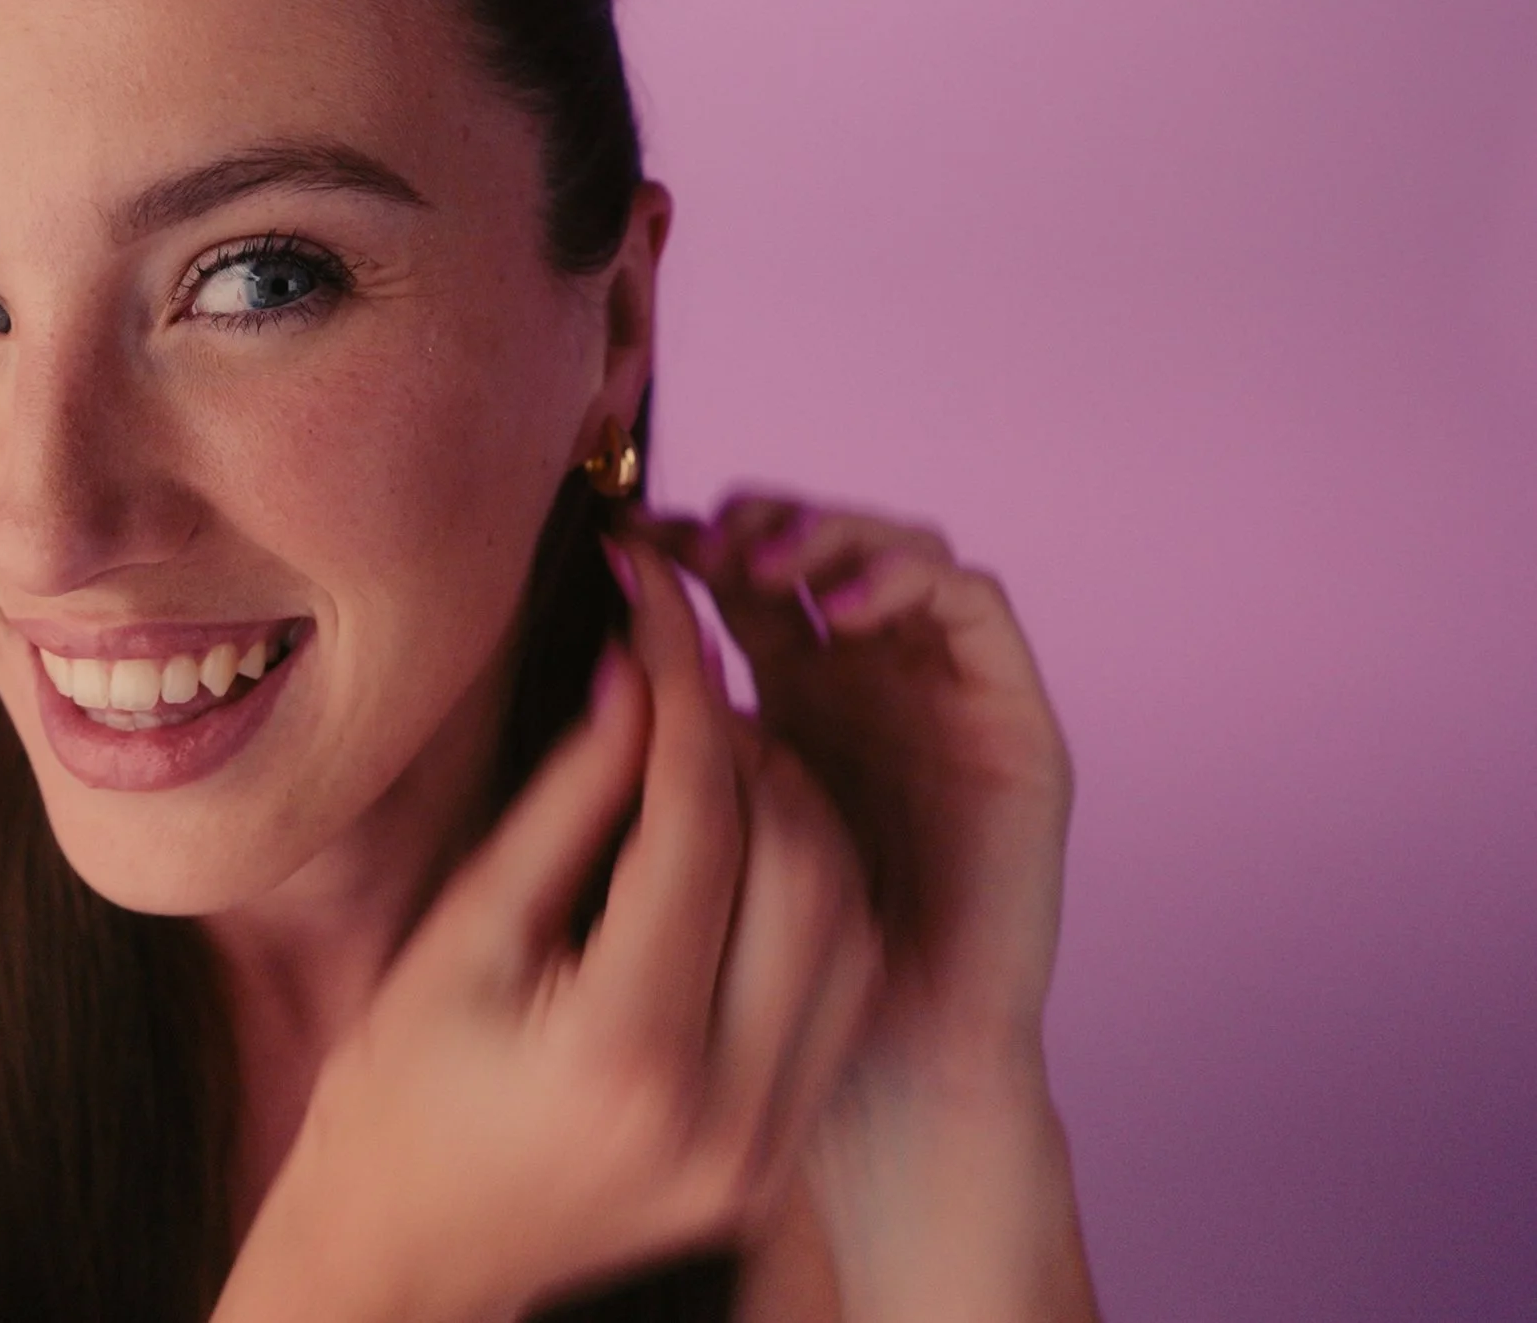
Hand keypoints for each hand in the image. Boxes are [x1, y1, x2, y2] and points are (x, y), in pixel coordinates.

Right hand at [224, 535, 879, 1322]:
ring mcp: (762, 1143)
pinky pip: (835, 991)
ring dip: (797, 819)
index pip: (699, 818)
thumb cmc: (397, 1093)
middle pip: (803, 865)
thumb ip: (566, 800)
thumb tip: (636, 672)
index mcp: (625, 1048)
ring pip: (845, 924)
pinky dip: (807, 897)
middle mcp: (722, 1108)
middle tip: (682, 683)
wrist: (406, 1259)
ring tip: (709, 762)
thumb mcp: (461, 931)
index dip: (683, 688)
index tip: (658, 603)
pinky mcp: (774, 1154)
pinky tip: (740, 851)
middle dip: (753, 746)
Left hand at [634, 494, 1097, 1320]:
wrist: (878, 1091)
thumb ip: (650, 749)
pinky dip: (910, 578)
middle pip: (825, 541)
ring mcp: (946, 698)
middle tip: (693, 539)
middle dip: (760, 519)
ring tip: (755, 562)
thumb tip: (596, 639)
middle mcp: (870, 683)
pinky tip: (835, 609)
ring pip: (902, 550)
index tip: (622, 537)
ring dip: (832, 533)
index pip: (745, 570)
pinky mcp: (1014, 729)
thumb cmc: (755, 980)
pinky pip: (979, 609)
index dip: (690, 540)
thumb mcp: (681, 838)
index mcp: (786, 695)